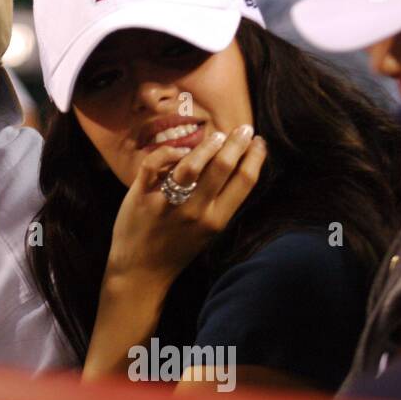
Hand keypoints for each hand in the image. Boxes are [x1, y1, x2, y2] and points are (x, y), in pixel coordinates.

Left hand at [105, 124, 266, 286]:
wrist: (141, 270)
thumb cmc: (177, 248)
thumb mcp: (208, 231)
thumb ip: (219, 203)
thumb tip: (234, 166)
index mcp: (216, 220)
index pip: (244, 181)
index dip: (256, 157)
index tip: (259, 143)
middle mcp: (195, 211)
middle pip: (222, 167)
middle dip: (237, 143)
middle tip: (243, 129)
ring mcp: (167, 203)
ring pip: (191, 164)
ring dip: (206, 145)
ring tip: (216, 136)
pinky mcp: (141, 195)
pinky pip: (155, 164)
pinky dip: (168, 152)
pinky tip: (178, 151)